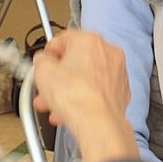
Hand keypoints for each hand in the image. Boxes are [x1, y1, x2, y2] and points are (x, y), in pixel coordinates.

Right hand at [28, 30, 132, 161]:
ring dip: (69, 90)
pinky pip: (97, 91)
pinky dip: (85, 99)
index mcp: (90, 40)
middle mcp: (108, 52)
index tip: (43, 63)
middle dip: (58, 76)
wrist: (97, 123)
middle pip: (77, 61)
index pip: (64, 38)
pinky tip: (70, 112)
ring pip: (87, 78)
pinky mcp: (121, 92)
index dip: (49, 53)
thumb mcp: (42, 71)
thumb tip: (43, 61)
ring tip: (54, 105)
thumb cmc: (76, 96)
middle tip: (46, 87)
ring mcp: (118, 73)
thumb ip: (41, 61)